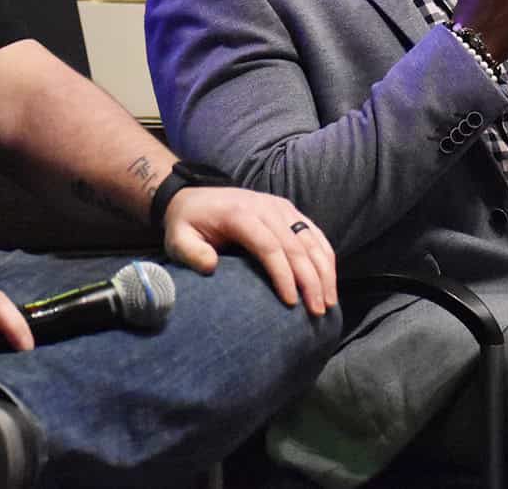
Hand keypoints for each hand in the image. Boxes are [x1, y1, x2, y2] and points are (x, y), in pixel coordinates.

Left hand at [163, 186, 337, 315]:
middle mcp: (266, 207)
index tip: (291, 303)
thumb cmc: (188, 225)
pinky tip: (329, 280)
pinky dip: (325, 256)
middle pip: (296, 245)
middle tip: (317, 311)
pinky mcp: (289, 211)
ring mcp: (281, 207)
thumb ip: (191, 253)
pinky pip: (314, 233)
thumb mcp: (177, 239)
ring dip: (324, 271)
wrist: (194, 197)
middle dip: (310, 280)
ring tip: (329, 301)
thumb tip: (212, 267)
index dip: (283, 275)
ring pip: (311, 239)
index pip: (269, 246)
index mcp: (240, 214)